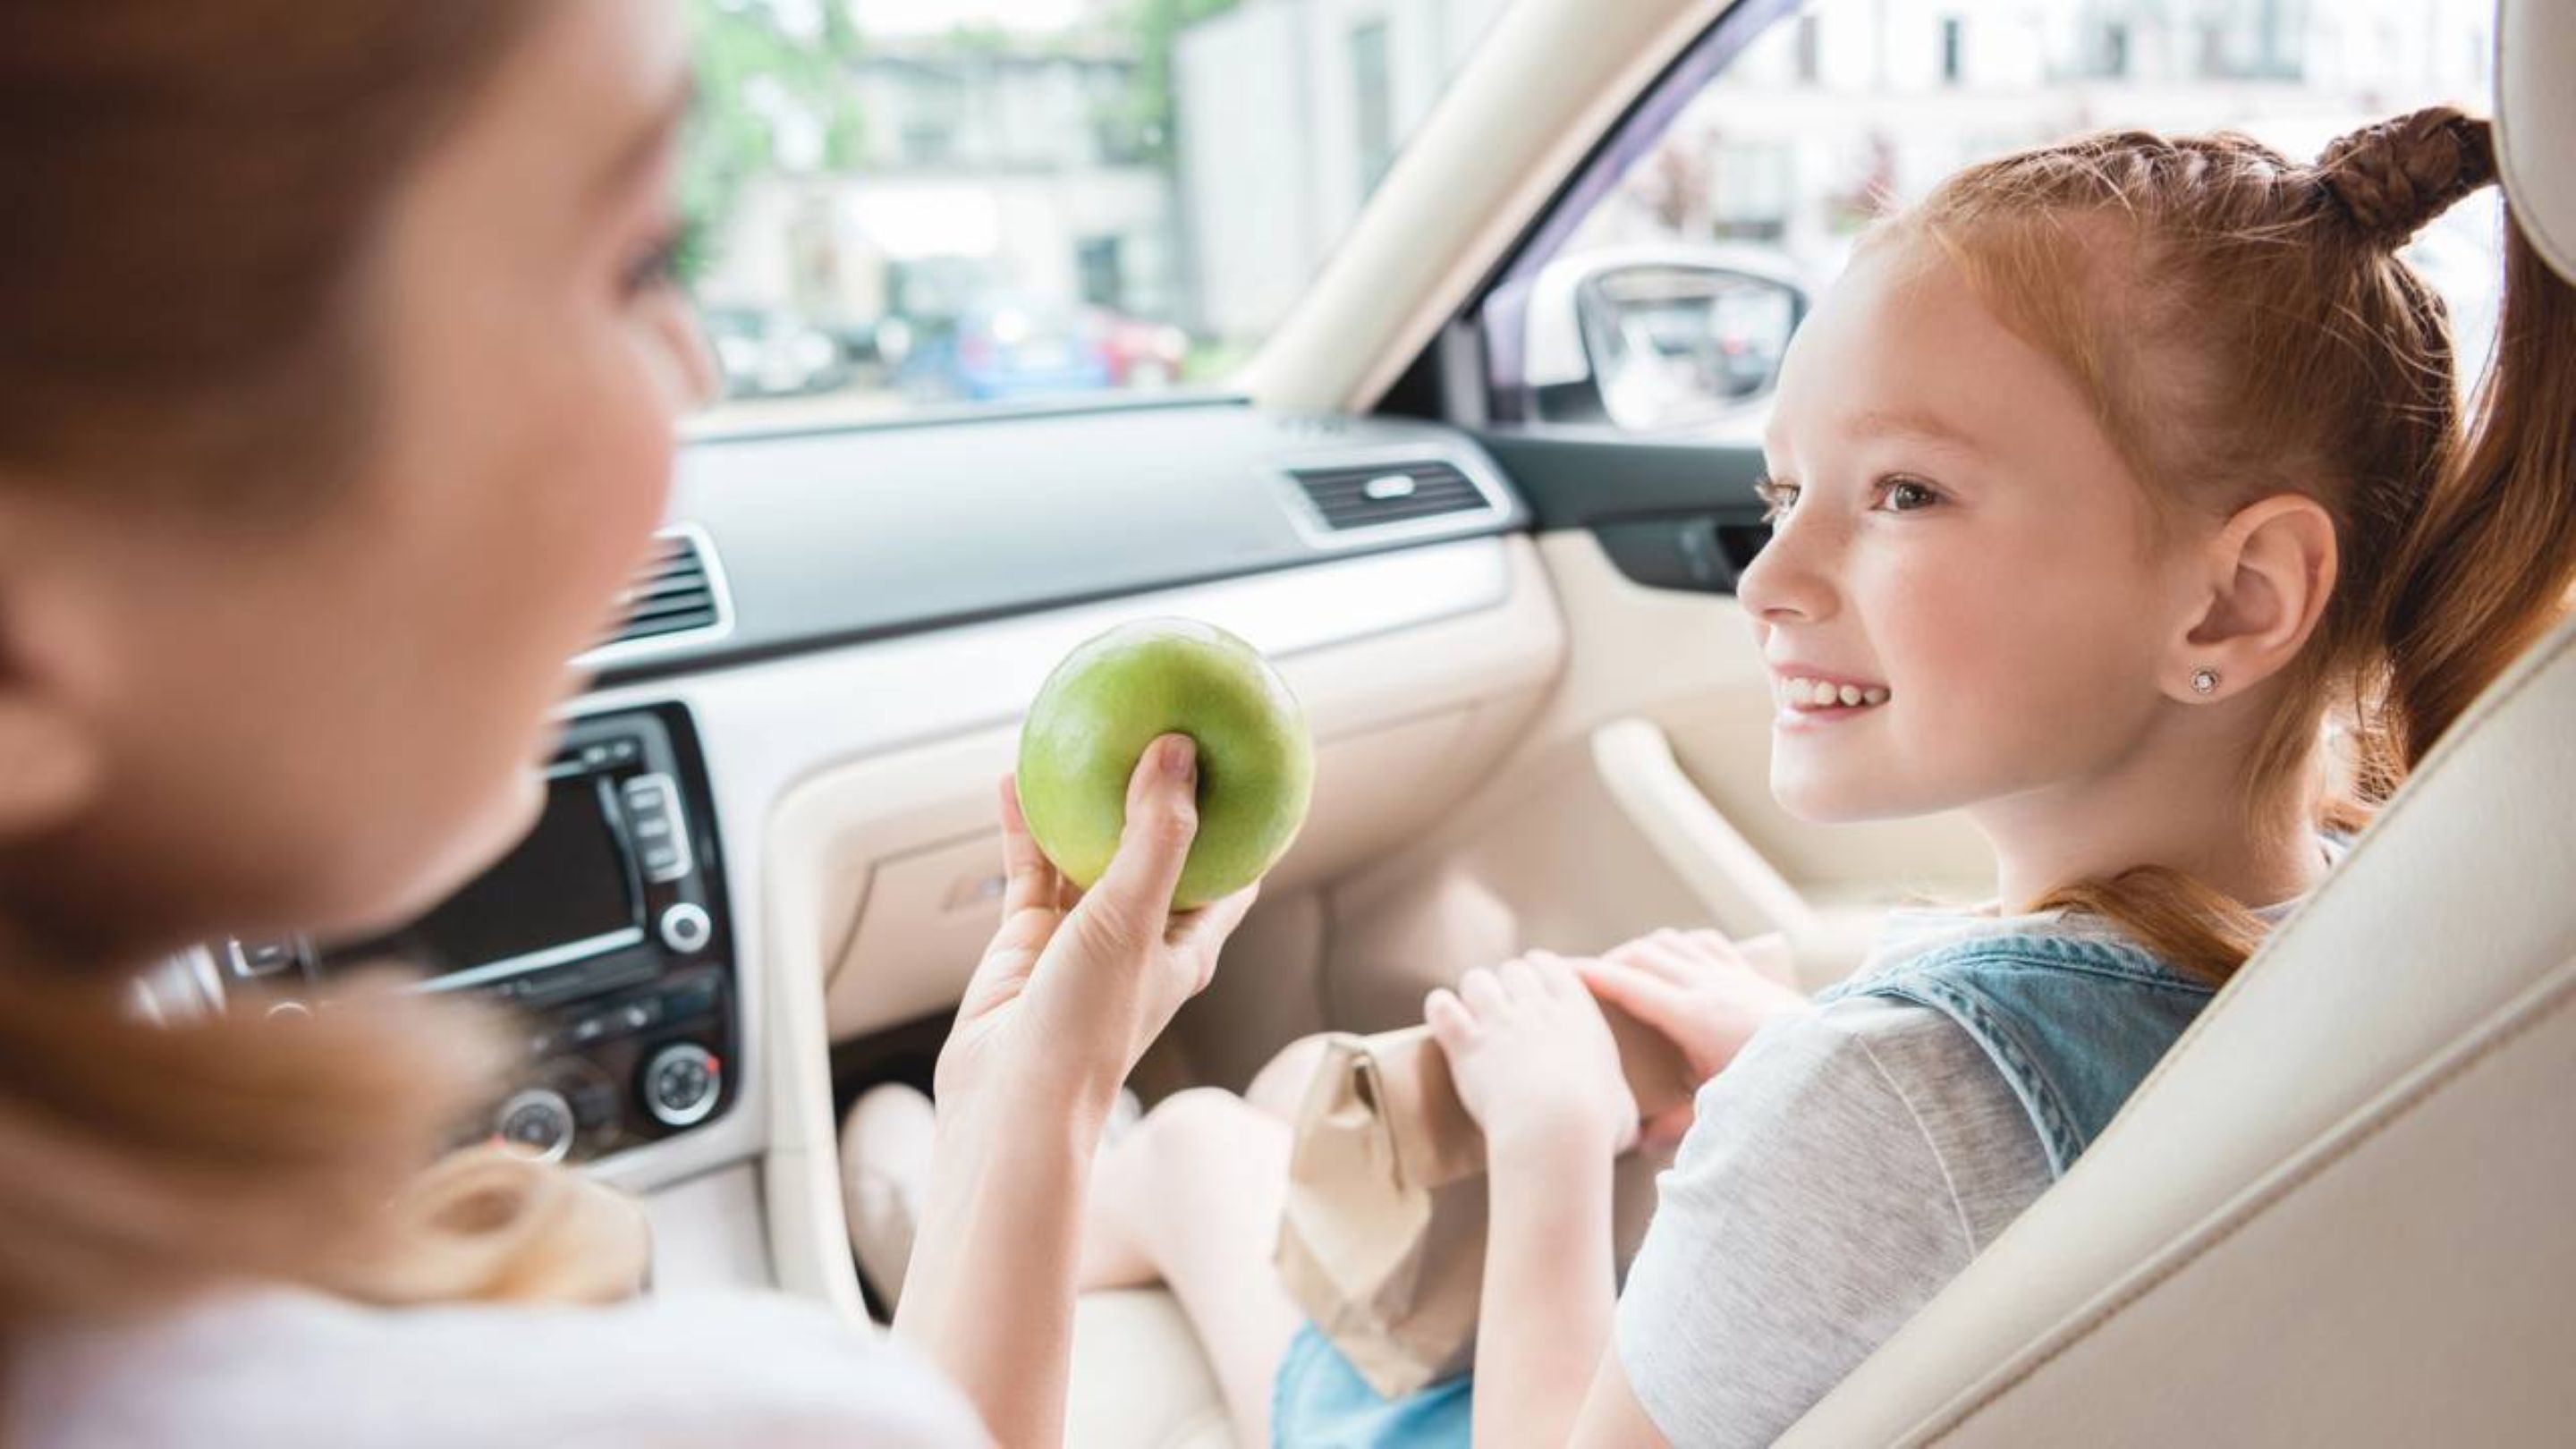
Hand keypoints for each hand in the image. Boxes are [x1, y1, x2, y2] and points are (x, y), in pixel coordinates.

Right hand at [934, 735, 1258, 1114]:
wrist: (1010, 1101)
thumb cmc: (1089, 1028)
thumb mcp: (1133, 920)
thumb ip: (1156, 836)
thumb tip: (1178, 749)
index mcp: (1187, 943)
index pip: (1235, 873)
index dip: (1247, 821)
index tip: (1248, 762)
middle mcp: (1139, 936)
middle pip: (1160, 851)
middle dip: (1162, 797)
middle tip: (1163, 727)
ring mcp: (1082, 937)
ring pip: (1090, 852)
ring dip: (1090, 802)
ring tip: (1091, 740)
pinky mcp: (1030, 940)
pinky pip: (1031, 868)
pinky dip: (1026, 826)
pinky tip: (1016, 777)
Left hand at [1425, 955, 1638, 1163]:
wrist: (1559, 1131)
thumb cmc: (1597, 1125)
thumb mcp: (1623, 1108)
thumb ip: (1618, 1100)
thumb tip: (1627, 1121)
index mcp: (1578, 1012)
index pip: (1552, 967)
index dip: (1539, 973)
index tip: (1534, 987)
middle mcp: (1537, 1006)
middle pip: (1512, 969)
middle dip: (1505, 986)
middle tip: (1503, 1012)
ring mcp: (1500, 1021)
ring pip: (1476, 980)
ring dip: (1473, 996)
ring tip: (1474, 1017)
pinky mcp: (1468, 1043)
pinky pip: (1442, 1006)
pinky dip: (1441, 1010)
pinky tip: (1445, 1023)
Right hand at [1572, 928, 1806, 1147]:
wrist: (1831, 1060)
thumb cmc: (1774, 1086)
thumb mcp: (1722, 1108)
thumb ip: (1678, 1126)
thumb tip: (1638, 1145)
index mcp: (1692, 1016)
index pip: (1628, 984)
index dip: (1590, 974)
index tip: (1560, 971)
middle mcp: (1707, 985)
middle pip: (1643, 954)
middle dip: (1609, 960)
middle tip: (1587, 980)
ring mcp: (1730, 974)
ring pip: (1671, 942)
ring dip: (1642, 950)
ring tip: (1625, 969)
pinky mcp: (1748, 973)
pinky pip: (1704, 942)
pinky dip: (1679, 945)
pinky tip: (1674, 958)